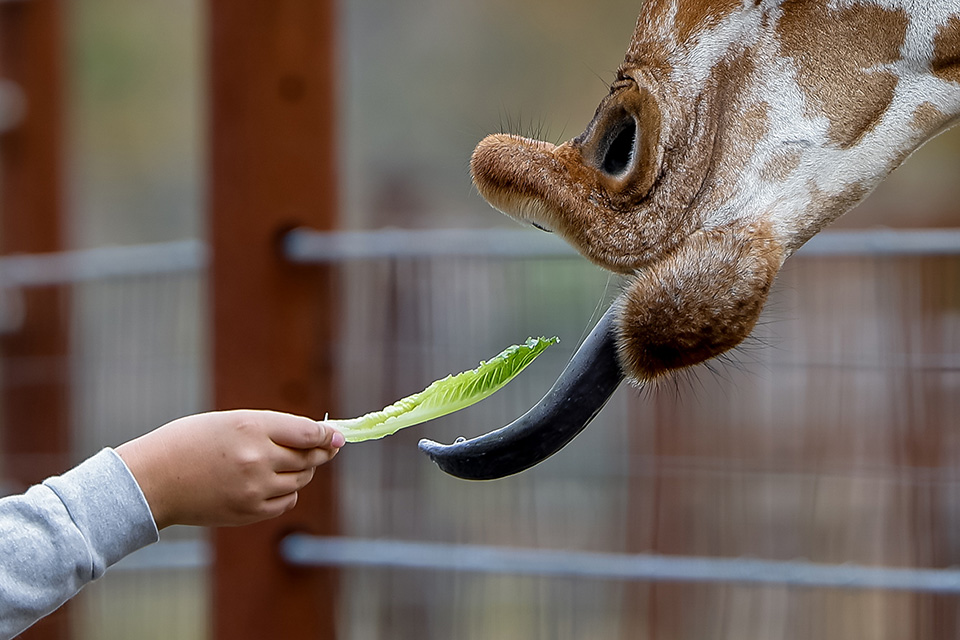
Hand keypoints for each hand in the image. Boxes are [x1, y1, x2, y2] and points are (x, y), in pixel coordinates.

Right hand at [116, 410, 343, 528]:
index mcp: (252, 426)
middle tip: (322, 449)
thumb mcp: (231, 421)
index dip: (328, 436)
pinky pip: (286, 501)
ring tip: (280, 463)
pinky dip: (286, 492)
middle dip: (318, 453)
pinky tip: (270, 483)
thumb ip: (274, 427)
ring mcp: (255, 488)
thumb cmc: (190, 442)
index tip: (337, 436)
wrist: (153, 480)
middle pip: (309, 457)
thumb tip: (318, 436)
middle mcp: (258, 457)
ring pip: (300, 479)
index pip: (309, 433)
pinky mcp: (250, 512)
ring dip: (300, 471)